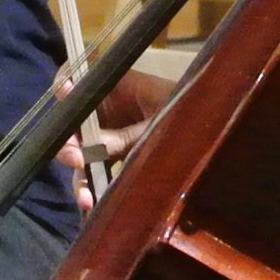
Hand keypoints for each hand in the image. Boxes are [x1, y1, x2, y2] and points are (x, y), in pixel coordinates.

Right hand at [57, 66, 177, 212]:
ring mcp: (112, 133)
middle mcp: (109, 108)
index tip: (63, 95)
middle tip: (74, 159)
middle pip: (75, 123)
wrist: (217, 131)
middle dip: (69, 145)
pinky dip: (94, 186)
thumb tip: (83, 150)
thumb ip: (121, 138)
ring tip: (85, 197)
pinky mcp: (118, 156)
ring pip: (84, 152)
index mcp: (119, 87)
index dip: (66, 84)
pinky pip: (98, 170)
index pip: (81, 76)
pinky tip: (92, 203)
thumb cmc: (191, 115)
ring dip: (80, 175)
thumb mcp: (158, 126)